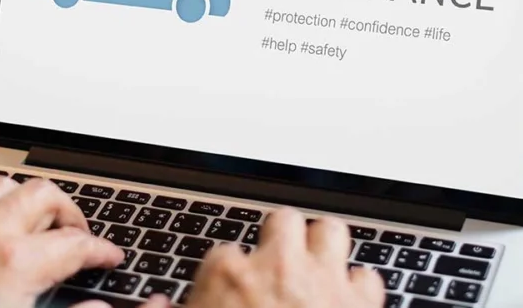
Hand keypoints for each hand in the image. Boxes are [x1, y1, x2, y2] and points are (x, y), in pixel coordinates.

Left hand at [0, 176, 122, 307]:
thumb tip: (97, 307)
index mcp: (16, 263)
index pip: (77, 243)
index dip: (103, 250)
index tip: (111, 257)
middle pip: (46, 195)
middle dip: (71, 212)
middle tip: (79, 235)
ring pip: (6, 185)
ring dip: (29, 199)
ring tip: (38, 220)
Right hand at [145, 208, 383, 307]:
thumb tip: (155, 306)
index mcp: (228, 276)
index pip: (223, 254)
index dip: (228, 275)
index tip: (228, 294)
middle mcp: (276, 266)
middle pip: (281, 222)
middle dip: (281, 238)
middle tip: (277, 263)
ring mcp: (322, 280)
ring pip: (330, 231)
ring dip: (324, 247)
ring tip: (316, 265)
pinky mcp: (361, 302)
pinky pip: (367, 276)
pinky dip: (358, 287)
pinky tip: (349, 300)